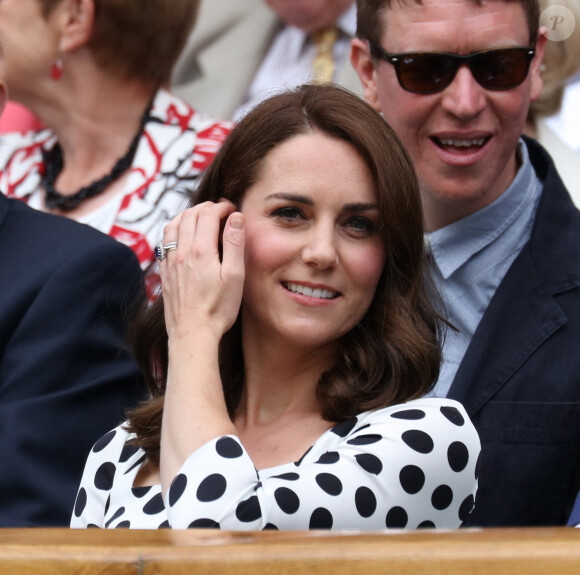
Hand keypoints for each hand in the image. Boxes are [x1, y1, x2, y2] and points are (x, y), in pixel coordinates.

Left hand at [159, 201, 244, 342]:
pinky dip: (175, 229)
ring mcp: (170, 261)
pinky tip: (183, 236)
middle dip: (206, 207)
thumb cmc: (218, 308)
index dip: (222, 207)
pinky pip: (165, 241)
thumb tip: (236, 217)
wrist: (193, 333)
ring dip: (188, 214)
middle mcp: (182, 251)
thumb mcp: (235, 276)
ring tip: (202, 217)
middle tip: (221, 210)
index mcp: (201, 250)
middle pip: (190, 215)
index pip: (208, 214)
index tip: (233, 210)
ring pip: (173, 224)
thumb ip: (235, 244)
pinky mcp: (165, 272)